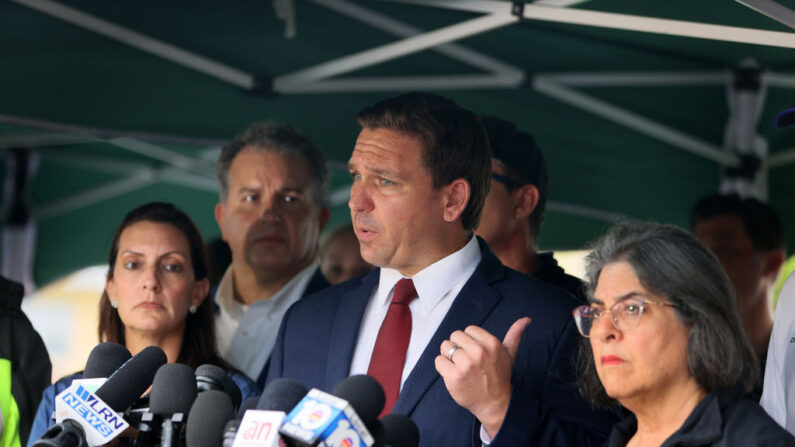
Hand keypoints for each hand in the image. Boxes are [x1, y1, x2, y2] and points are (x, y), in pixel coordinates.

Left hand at [434, 317, 530, 437]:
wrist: (495, 404)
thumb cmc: (499, 377)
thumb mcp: (509, 354)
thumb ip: (515, 335)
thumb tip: (526, 319)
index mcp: (491, 344)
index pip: (468, 330)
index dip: (470, 341)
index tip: (475, 352)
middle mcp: (479, 352)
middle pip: (454, 336)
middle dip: (458, 347)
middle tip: (466, 360)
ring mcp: (465, 365)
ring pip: (445, 347)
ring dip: (449, 356)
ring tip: (460, 367)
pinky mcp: (454, 377)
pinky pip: (439, 361)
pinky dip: (443, 367)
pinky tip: (453, 374)